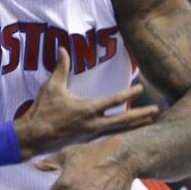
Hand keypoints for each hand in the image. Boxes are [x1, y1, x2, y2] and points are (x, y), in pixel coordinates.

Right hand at [15, 48, 157, 155]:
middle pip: (124, 120)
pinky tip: (129, 132)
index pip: (114, 100)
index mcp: (87, 109)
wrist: (34, 136)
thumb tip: (63, 49)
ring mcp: (92, 134)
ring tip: (149, 122)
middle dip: (141, 115)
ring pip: (119, 130)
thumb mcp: (51, 87)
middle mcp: (94, 123)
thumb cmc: (43, 110)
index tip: (141, 87)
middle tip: (156, 111)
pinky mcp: (88, 140)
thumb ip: (60, 68)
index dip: (129, 92)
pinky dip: (122, 133)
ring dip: (135, 125)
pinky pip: (110, 136)